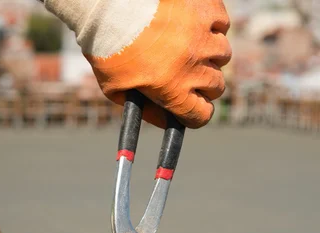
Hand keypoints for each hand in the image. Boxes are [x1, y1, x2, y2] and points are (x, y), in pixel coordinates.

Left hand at [45, 0, 231, 127]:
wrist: (109, 6)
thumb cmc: (108, 49)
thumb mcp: (116, 89)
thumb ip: (144, 110)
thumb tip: (167, 123)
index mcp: (172, 88)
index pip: (202, 115)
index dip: (195, 115)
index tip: (189, 110)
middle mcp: (193, 64)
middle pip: (216, 86)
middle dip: (202, 87)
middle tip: (186, 78)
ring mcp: (202, 35)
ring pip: (222, 55)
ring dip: (208, 56)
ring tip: (187, 49)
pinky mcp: (206, 9)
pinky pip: (222, 24)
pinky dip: (212, 27)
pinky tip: (192, 27)